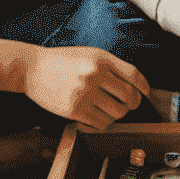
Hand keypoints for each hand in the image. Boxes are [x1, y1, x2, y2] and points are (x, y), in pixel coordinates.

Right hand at [0, 41, 147, 128]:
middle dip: (133, 104)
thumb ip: (110, 67)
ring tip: (109, 110)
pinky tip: (97, 117)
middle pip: (129, 96)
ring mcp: (85, 93)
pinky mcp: (75, 110)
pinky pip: (100, 123)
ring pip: (117, 112)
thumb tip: (134, 85)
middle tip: (128, 105)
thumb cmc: (63, 61)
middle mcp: (95, 75)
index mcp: (101, 59)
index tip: (146, 93)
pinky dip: (103, 123)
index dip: (144, 87)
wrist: (32, 69)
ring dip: (117, 114)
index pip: (134, 75)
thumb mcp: (89, 55)